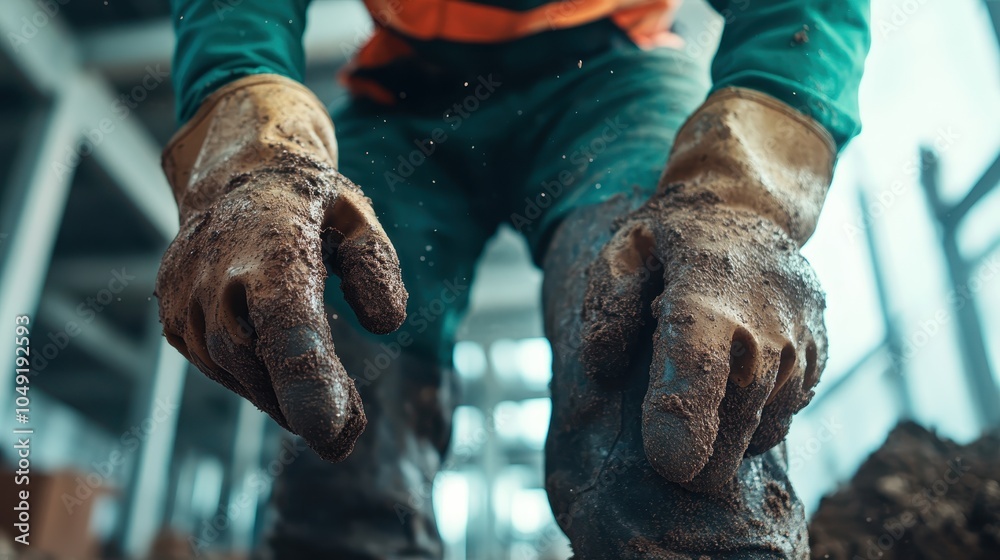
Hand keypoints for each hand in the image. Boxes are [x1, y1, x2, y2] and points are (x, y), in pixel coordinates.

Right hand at [155, 75, 406, 460]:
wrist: (231, 179)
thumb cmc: (308, 203)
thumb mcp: (357, 215)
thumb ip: (375, 264)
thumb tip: (386, 323)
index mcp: (271, 242)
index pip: (286, 319)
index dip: (306, 376)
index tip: (329, 428)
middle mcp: (217, 272)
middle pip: (256, 359)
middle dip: (304, 401)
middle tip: (348, 431)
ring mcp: (186, 298)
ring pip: (236, 371)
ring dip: (282, 397)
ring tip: (327, 406)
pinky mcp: (175, 320)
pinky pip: (219, 367)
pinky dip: (255, 379)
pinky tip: (283, 371)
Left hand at [580, 88, 835, 490]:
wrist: (749, 209)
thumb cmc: (674, 238)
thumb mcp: (626, 248)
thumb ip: (608, 304)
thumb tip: (603, 367)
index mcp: (704, 299)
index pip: (697, 374)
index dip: (682, 427)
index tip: (669, 465)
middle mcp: (762, 327)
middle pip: (735, 422)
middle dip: (701, 462)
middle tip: (672, 469)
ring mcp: (799, 344)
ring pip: (763, 428)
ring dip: (728, 443)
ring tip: (698, 422)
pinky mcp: (818, 357)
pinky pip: (785, 414)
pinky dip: (755, 422)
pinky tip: (730, 399)